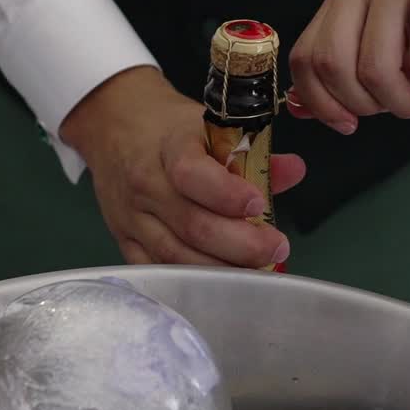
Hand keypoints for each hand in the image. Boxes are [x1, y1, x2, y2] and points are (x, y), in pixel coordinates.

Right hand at [60, 67, 305, 266]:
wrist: (113, 127)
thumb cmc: (169, 128)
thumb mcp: (209, 126)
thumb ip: (253, 152)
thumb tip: (295, 170)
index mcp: (170, 147)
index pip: (192, 174)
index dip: (226, 195)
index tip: (258, 206)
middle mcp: (146, 184)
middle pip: (191, 225)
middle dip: (240, 245)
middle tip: (276, 248)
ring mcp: (132, 218)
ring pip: (176, 256)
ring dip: (222, 270)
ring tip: (257, 270)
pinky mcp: (124, 241)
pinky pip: (157, 270)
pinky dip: (190, 282)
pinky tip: (221, 284)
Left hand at [286, 0, 409, 130]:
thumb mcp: (393, 64)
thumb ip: (346, 79)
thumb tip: (298, 107)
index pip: (306, 58)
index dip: (323, 103)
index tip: (351, 123)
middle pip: (335, 67)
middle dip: (370, 105)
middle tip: (407, 107)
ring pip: (377, 70)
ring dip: (409, 102)